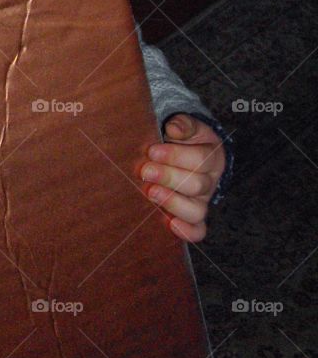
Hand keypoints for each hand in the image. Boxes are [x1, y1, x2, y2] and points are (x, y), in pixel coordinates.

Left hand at [139, 113, 225, 243]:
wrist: (187, 154)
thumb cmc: (182, 140)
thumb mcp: (186, 127)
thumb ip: (183, 125)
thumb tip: (175, 128)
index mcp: (212, 157)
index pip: (200, 159)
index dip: (176, 156)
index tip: (152, 151)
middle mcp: (210, 182)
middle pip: (197, 185)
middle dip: (169, 177)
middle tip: (145, 171)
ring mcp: (201, 201)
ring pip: (196, 210)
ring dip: (172, 202)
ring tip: (151, 193)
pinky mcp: (193, 216)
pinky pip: (197, 230)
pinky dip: (187, 231)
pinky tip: (170, 225)